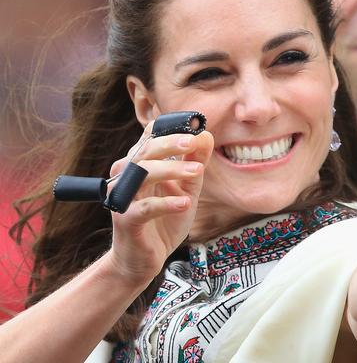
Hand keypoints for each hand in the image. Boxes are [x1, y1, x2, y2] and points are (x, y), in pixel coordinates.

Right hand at [106, 122, 213, 283]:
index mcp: (140, 165)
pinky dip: (166, 204)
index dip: (170, 128)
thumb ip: (194, 164)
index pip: (150, 137)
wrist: (142, 260)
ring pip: (142, 174)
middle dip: (170, 143)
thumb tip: (206, 135)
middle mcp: (127, 177)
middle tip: (193, 141)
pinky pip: (145, 208)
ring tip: (197, 171)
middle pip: (145, 151)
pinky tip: (185, 203)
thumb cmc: (162, 221)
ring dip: (171, 170)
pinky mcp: (126, 221)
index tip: (195, 124)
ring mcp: (123, 198)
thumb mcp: (186, 190)